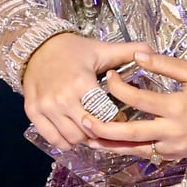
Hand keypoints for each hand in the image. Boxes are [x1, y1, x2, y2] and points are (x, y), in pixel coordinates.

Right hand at [21, 33, 149, 150]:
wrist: (37, 46)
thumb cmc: (73, 50)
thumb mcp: (101, 50)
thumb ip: (128, 51)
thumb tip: (153, 51)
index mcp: (81, 83)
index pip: (105, 115)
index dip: (116, 120)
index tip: (120, 116)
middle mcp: (62, 98)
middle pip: (89, 131)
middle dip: (101, 131)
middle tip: (106, 124)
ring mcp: (46, 107)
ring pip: (72, 138)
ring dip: (84, 138)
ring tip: (89, 128)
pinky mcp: (33, 112)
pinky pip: (53, 139)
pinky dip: (65, 141)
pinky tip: (72, 132)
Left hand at [79, 49, 186, 162]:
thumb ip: (165, 65)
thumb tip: (138, 55)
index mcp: (176, 107)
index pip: (138, 99)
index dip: (118, 88)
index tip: (108, 76)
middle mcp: (173, 131)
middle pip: (131, 132)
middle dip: (104, 129)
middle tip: (84, 122)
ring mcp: (174, 147)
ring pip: (137, 150)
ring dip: (112, 146)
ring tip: (90, 139)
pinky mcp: (176, 155)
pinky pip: (148, 155)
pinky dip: (129, 150)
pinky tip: (113, 145)